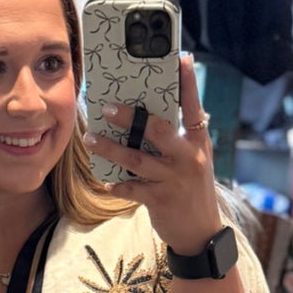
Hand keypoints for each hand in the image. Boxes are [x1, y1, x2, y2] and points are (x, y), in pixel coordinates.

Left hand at [85, 54, 220, 253]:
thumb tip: (154, 115)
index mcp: (198, 142)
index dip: (187, 83)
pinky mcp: (161, 200)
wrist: (200, 233)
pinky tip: (106, 182)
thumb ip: (180, 138)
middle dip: (130, 117)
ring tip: (91, 138)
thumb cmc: (192, 190)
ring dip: (111, 149)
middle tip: (107, 107)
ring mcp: (174, 179)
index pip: (193, 107)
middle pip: (156, 129)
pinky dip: (117, 185)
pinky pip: (133, 188)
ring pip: (137, 159)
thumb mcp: (194, 160)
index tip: (181, 58)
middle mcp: (188, 157)